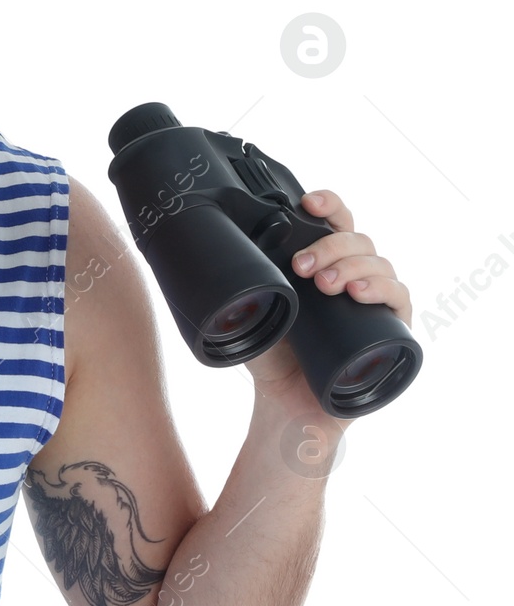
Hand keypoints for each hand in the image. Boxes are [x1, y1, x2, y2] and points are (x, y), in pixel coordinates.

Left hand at [244, 189, 413, 411]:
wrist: (285, 403)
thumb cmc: (271, 356)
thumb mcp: (251, 311)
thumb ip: (240, 284)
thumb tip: (205, 256)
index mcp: (322, 265)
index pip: (334, 223)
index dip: (328, 205)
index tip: (307, 202)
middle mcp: (353, 277)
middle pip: (357, 239)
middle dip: (330, 245)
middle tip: (302, 266)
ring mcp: (375, 301)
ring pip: (380, 263)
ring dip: (353, 266)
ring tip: (326, 284)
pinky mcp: (393, 330)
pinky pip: (401, 298)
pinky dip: (383, 289)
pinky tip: (359, 293)